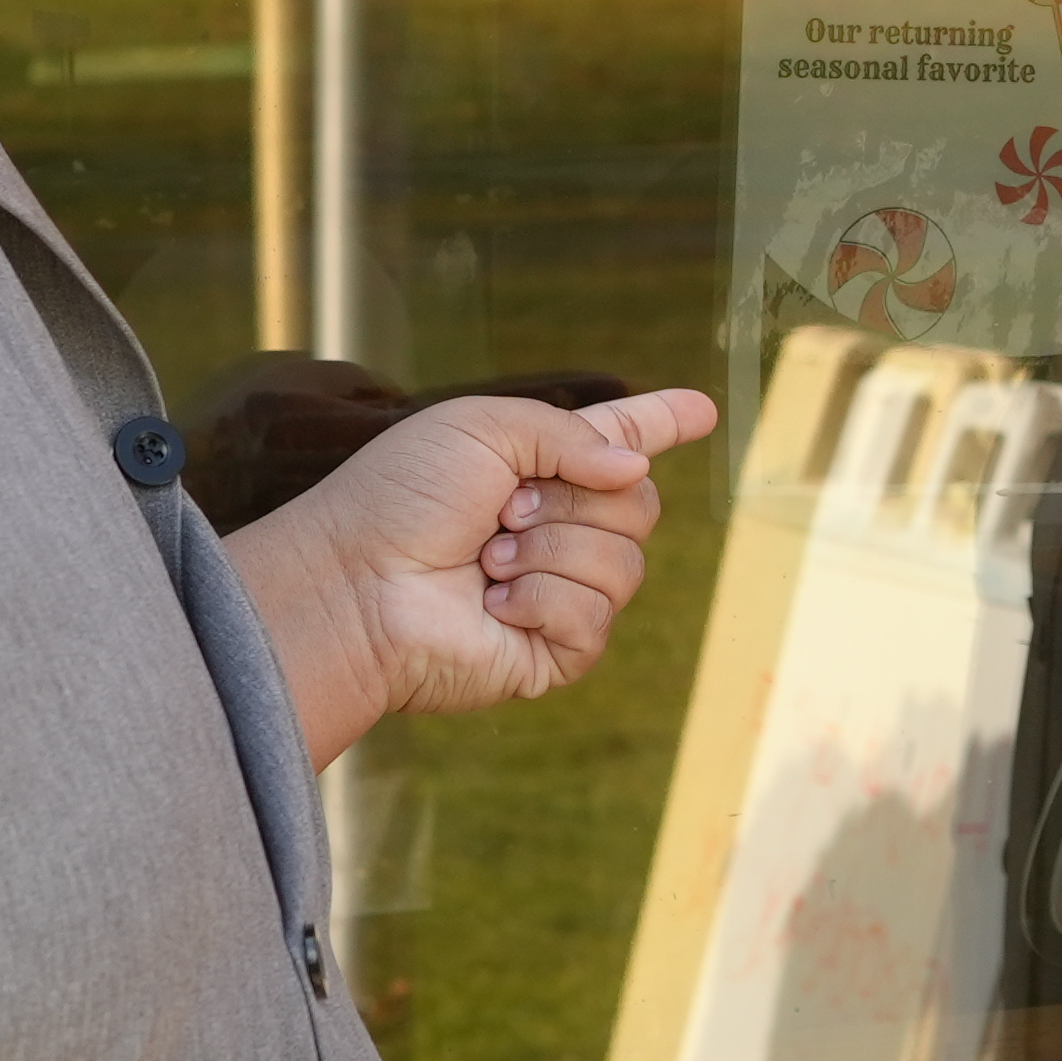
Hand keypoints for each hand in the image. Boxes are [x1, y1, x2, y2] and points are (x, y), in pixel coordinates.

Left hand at [223, 388, 718, 766]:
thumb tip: (633, 474)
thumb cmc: (401, 499)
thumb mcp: (484, 427)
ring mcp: (561, 591)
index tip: (702, 411)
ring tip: (488, 562)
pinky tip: (494, 606)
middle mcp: (560, 528)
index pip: (620, 442)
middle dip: (575, 501)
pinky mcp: (555, 649)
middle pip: (641, 506)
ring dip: (551, 553)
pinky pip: (596, 617)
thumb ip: (572, 434)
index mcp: (541, 467)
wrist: (359, 584)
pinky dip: (543, 602)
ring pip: (626, 564)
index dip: (662, 423)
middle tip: (503, 511)